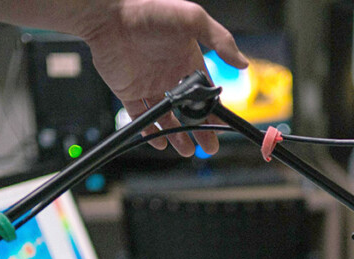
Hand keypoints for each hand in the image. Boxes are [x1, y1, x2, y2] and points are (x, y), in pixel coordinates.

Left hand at [79, 0, 247, 155]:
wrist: (110, 15)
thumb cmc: (149, 11)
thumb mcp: (192, 19)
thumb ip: (220, 40)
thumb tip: (243, 62)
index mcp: (188, 60)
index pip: (206, 93)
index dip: (214, 112)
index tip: (222, 127)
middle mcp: (170, 75)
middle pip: (189, 111)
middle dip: (200, 131)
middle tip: (209, 147)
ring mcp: (149, 85)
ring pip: (166, 118)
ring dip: (177, 135)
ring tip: (186, 150)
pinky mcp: (128, 92)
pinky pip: (140, 117)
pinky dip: (148, 131)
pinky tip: (158, 142)